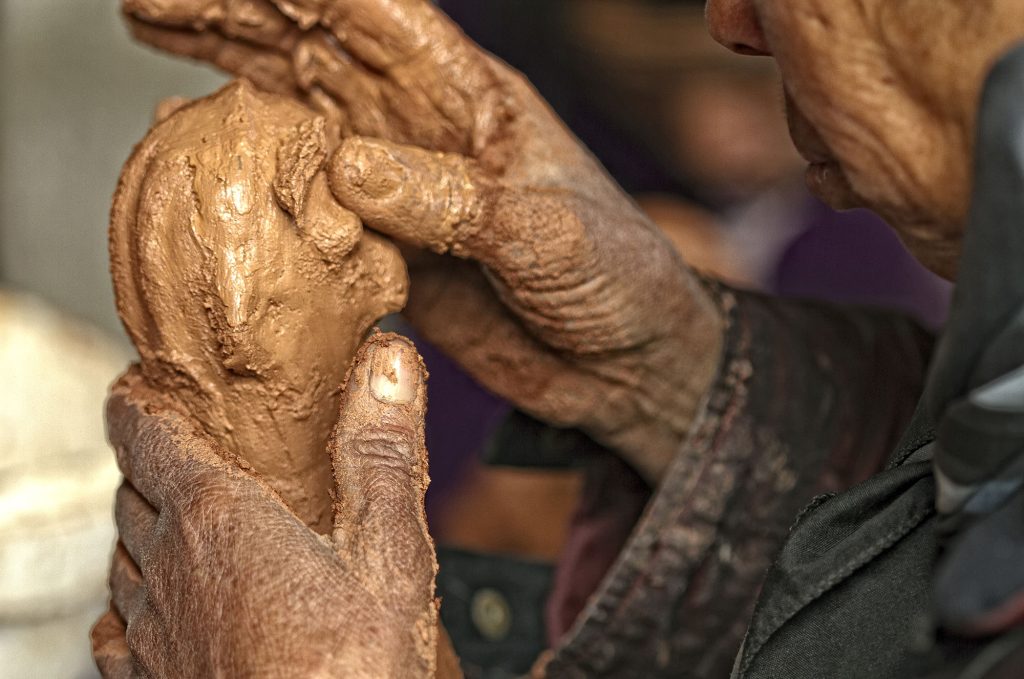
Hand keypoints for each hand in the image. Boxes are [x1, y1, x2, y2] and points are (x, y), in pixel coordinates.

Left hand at [91, 334, 442, 677]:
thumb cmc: (350, 670)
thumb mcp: (388, 550)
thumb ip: (382, 451)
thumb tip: (389, 361)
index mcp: (219, 518)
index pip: (148, 439)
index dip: (138, 405)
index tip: (142, 388)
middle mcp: (169, 566)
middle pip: (134, 493)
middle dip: (151, 464)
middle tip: (180, 446)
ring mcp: (153, 630)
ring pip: (121, 556)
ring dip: (143, 528)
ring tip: (176, 518)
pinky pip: (115, 626)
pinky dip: (129, 599)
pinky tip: (151, 607)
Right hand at [122, 0, 724, 480]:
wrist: (632, 363)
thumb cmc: (621, 279)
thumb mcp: (547, 231)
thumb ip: (452, 201)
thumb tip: (348, 168)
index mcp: (472, 102)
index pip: (369, 18)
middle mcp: (427, 134)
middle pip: (315, 57)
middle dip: (232, 24)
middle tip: (146, 9)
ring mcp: (405, 192)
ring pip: (302, 125)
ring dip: (233, 91)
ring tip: (160, 61)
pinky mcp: (394, 251)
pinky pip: (315, 212)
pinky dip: (266, 191)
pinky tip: (221, 168)